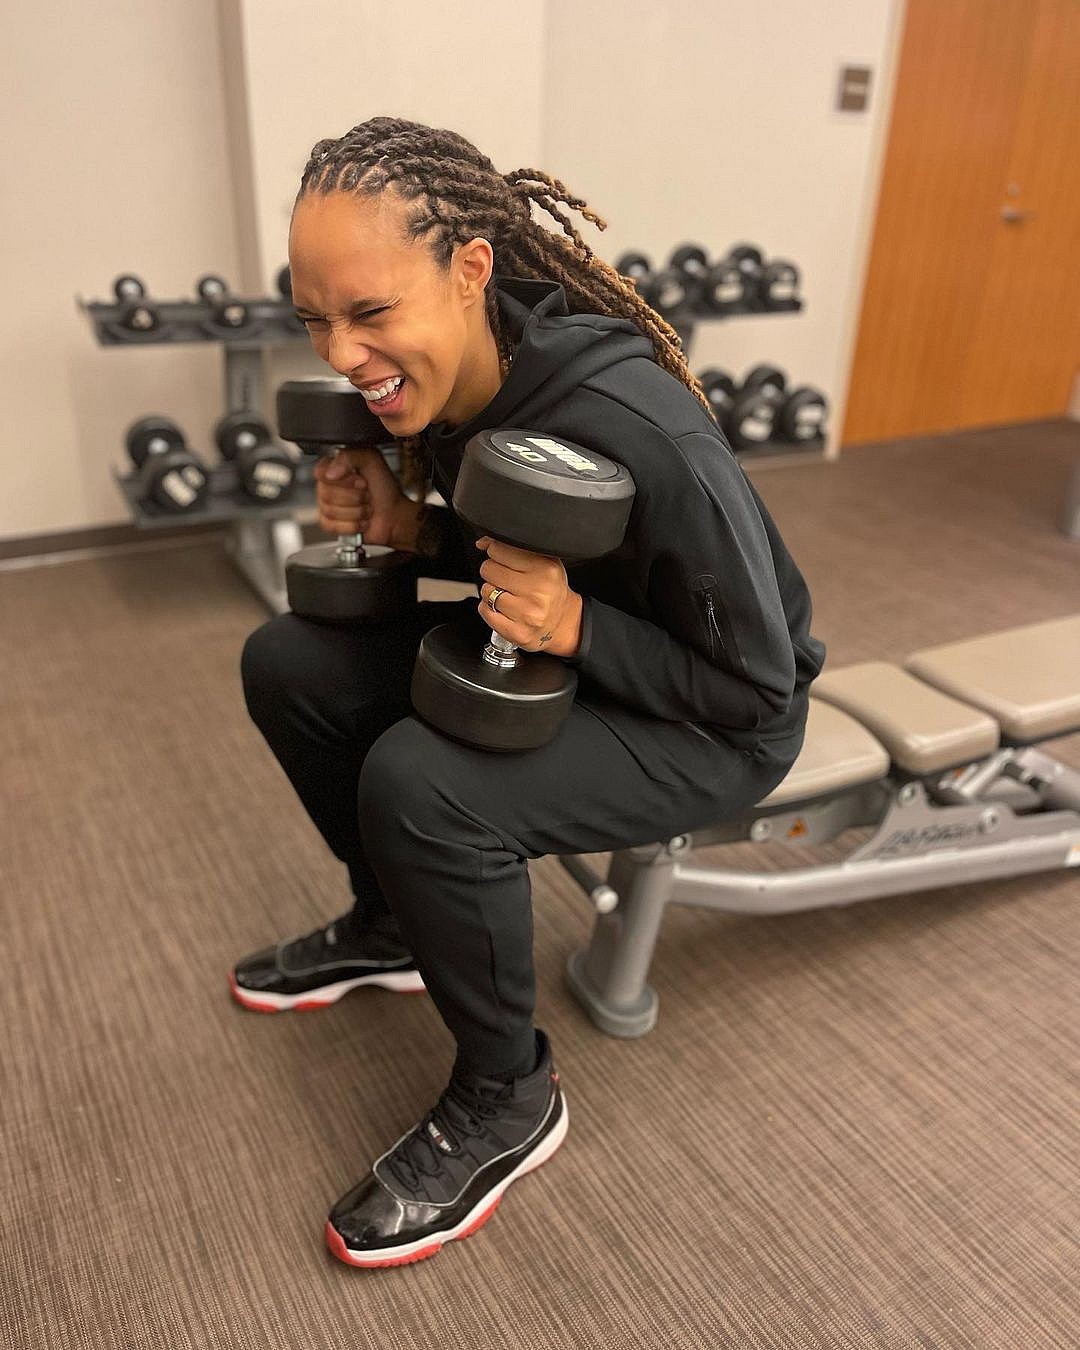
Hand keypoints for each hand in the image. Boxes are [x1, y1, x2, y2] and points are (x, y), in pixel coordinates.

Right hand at [314, 448, 409, 546]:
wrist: (394, 515)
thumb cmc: (385, 488)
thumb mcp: (371, 460)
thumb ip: (348, 456)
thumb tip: (330, 472)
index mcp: (335, 467)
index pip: (321, 472)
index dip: (344, 480)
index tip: (361, 481)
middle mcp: (329, 486)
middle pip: (326, 494)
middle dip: (355, 497)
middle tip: (367, 494)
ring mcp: (328, 505)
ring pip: (330, 511)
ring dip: (356, 511)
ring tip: (365, 506)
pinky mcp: (331, 524)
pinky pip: (331, 526)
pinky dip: (352, 525)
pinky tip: (360, 520)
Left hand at [476, 536, 583, 656]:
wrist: (562, 622)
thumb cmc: (550, 589)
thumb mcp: (544, 561)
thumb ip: (515, 548)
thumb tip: (483, 542)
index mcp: (546, 569)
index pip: (499, 550)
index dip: (496, 552)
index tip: (503, 558)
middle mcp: (538, 592)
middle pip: (488, 569)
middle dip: (493, 572)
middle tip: (507, 579)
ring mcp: (527, 614)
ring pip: (486, 591)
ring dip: (491, 592)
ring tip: (507, 595)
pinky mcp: (517, 633)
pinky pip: (485, 612)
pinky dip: (488, 609)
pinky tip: (503, 609)